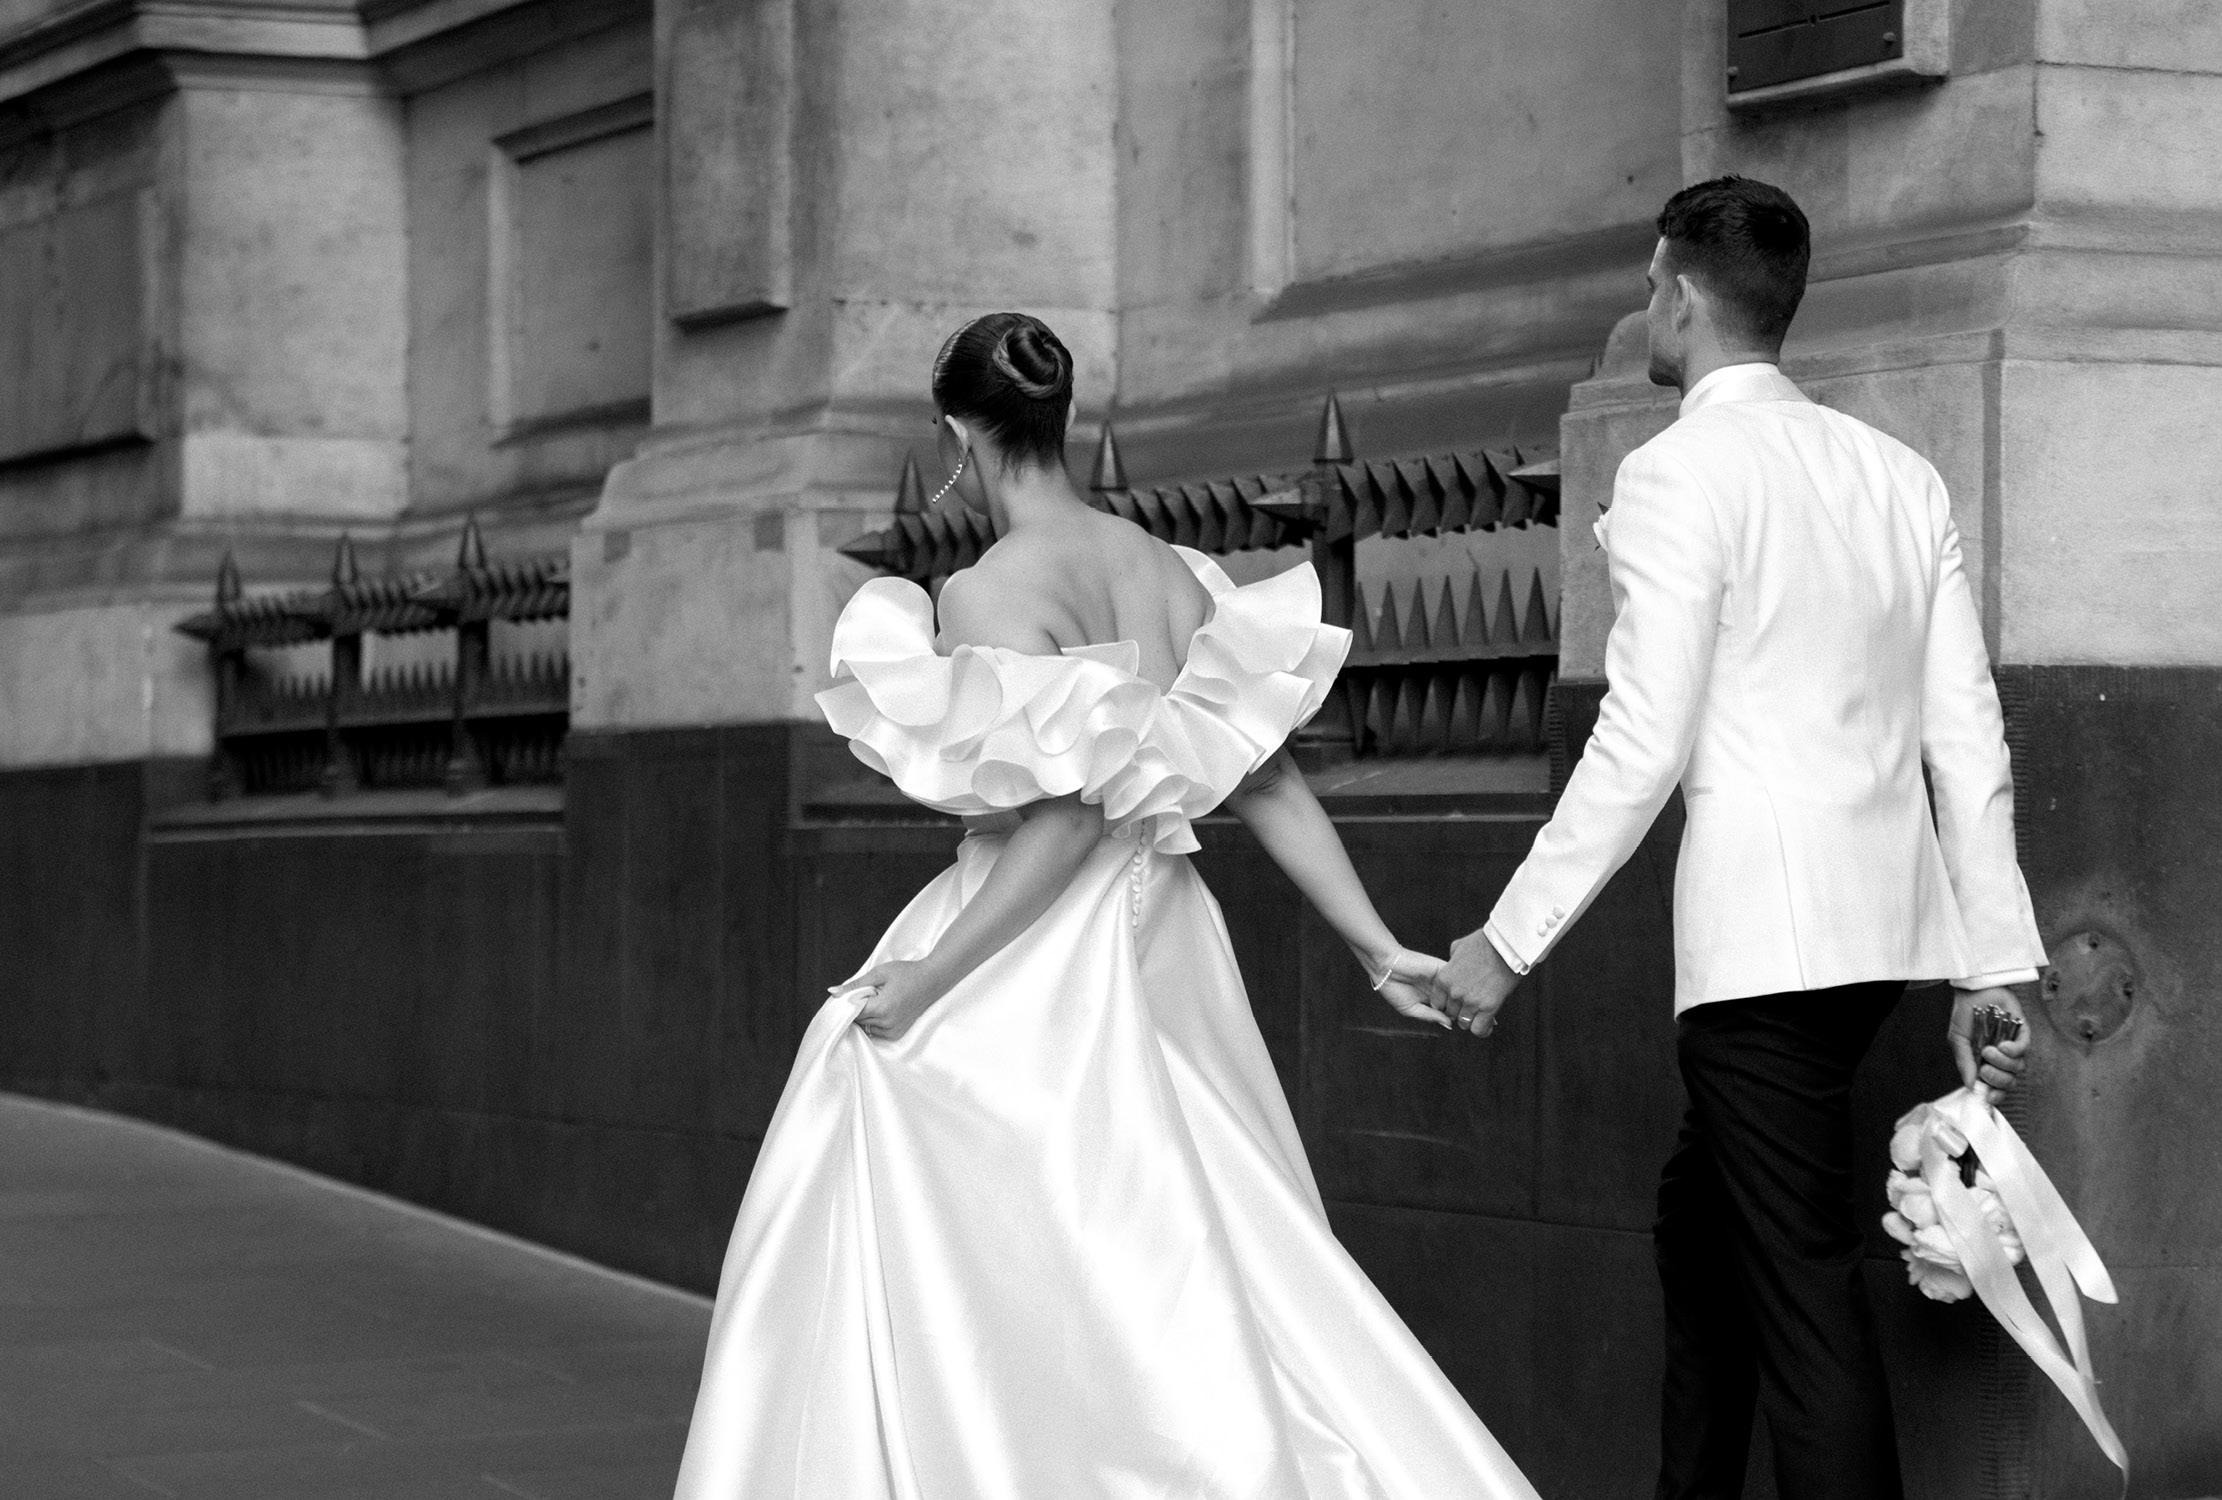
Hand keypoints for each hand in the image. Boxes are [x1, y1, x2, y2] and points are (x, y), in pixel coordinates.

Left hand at [844, 959, 944, 1041]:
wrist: (932, 980)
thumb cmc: (906, 973)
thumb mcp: (879, 973)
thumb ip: (855, 985)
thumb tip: (833, 992)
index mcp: (882, 1007)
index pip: (853, 1012)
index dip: (848, 1003)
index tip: (847, 994)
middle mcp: (887, 1023)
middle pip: (858, 1020)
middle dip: (856, 1008)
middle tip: (863, 993)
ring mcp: (893, 1030)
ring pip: (865, 1027)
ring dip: (865, 1016)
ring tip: (876, 999)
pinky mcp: (897, 1034)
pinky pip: (876, 1032)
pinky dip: (873, 1022)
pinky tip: (881, 1008)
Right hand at [1370, 950, 1454, 1028]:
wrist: (1386, 967)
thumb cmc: (1394, 988)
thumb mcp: (1410, 1009)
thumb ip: (1429, 1016)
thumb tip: (1449, 1025)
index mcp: (1431, 999)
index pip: (1449, 1010)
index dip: (1453, 1017)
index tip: (1457, 1023)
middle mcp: (1438, 989)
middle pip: (1456, 1000)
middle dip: (1459, 1009)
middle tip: (1459, 1014)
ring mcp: (1441, 978)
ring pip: (1458, 989)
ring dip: (1458, 998)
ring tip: (1454, 1004)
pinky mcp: (1442, 967)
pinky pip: (1456, 976)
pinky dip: (1457, 985)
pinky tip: (1452, 992)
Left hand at [1433, 927, 1520, 1037]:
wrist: (1506, 945)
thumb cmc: (1485, 943)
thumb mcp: (1459, 947)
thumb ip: (1451, 960)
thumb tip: (1452, 963)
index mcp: (1444, 978)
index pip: (1436, 1002)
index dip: (1445, 1004)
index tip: (1454, 1003)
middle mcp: (1454, 992)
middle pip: (1451, 1014)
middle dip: (1459, 1011)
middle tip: (1469, 1006)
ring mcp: (1471, 1001)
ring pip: (1464, 1023)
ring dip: (1471, 1020)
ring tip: (1479, 1014)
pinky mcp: (1488, 1007)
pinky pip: (1479, 1029)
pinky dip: (1483, 1030)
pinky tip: (1487, 1025)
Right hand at [1949, 986, 2029, 1100]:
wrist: (1974, 991)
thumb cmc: (1964, 1015)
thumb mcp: (1958, 1040)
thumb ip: (1965, 1063)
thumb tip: (1970, 1086)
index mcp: (1986, 1063)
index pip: (1996, 1087)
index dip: (1996, 1095)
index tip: (1989, 1096)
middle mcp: (2002, 1059)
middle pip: (2009, 1081)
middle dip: (1998, 1078)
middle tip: (1985, 1068)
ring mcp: (2014, 1047)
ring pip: (2017, 1067)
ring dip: (2003, 1062)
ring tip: (1989, 1050)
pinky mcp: (2023, 1034)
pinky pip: (2024, 1050)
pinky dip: (2013, 1051)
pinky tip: (2002, 1044)